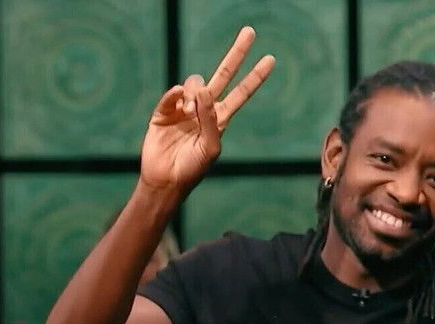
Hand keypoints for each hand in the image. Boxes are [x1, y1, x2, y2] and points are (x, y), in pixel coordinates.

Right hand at [139, 27, 273, 193]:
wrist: (165, 180)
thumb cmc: (192, 169)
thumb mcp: (210, 148)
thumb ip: (211, 120)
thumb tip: (203, 91)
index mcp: (220, 119)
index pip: (241, 93)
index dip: (255, 77)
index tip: (270, 59)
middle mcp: (204, 109)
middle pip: (223, 75)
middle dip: (237, 54)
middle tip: (250, 31)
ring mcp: (184, 108)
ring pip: (195, 83)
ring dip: (195, 92)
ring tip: (189, 110)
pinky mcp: (164, 111)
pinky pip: (173, 94)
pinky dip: (177, 96)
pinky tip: (180, 104)